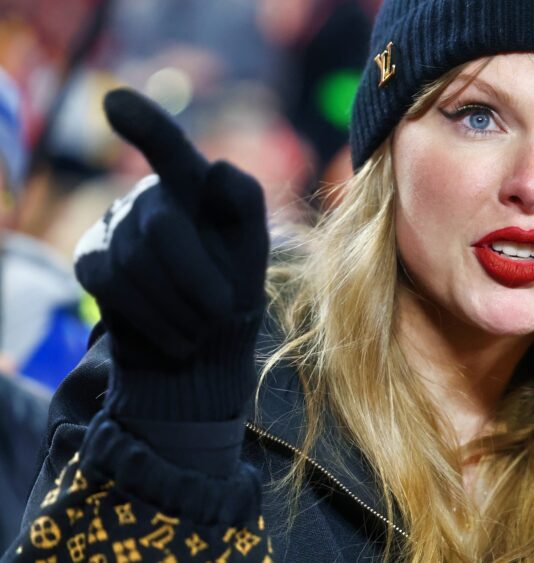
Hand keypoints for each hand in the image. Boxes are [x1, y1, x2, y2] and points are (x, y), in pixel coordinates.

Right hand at [75, 88, 268, 420]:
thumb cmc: (234, 284)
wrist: (207, 342)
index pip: (168, 146)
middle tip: (220, 310)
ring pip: (136, 263)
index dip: (145, 124)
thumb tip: (218, 169)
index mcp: (192, 180)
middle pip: (164, 228)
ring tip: (201, 325)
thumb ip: (246, 204)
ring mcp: (113, 224)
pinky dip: (154, 317)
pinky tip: (177, 334)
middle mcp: (148, 193)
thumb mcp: (251, 245)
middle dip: (199, 278)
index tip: (114, 102)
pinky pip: (113, 286)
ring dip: (179, 305)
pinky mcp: (90, 260)